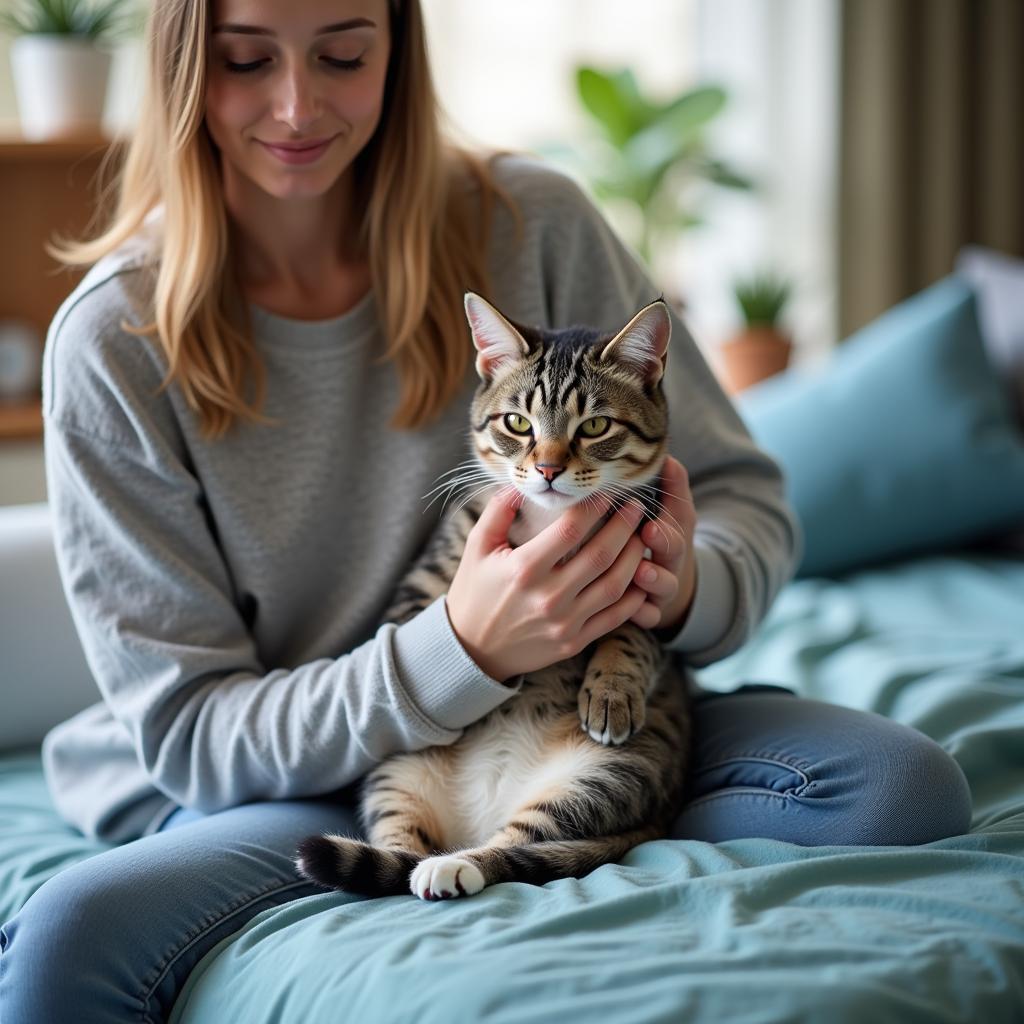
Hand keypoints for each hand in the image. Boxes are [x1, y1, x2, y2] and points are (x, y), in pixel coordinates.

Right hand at [446, 489, 650, 682]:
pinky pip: (614, 618)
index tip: (607, 492)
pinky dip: (634, 597)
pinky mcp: (574, 642)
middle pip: (601, 555)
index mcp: (524, 569)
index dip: (594, 507)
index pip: (570, 530)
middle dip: (625, 526)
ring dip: (634, 558)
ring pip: (615, 585)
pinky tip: (640, 577)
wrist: (471, 650)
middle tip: (636, 507)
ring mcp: (564, 623)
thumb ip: (499, 510)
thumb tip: (523, 481)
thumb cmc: (474, 591)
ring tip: (641, 537)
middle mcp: (547, 597)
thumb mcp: (477, 547)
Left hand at [628, 456, 696, 635]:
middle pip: (674, 552)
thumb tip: (667, 456)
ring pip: (664, 587)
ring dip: (655, 580)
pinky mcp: (652, 610)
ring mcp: (662, 587)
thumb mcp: (669, 512)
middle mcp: (671, 559)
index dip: (669, 514)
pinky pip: (651, 616)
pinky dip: (645, 614)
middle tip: (649, 536)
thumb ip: (670, 487)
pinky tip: (636, 613)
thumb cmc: (658, 537)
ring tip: (641, 573)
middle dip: (663, 542)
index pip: (677, 521)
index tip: (652, 518)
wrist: (664, 579)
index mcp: (672, 530)